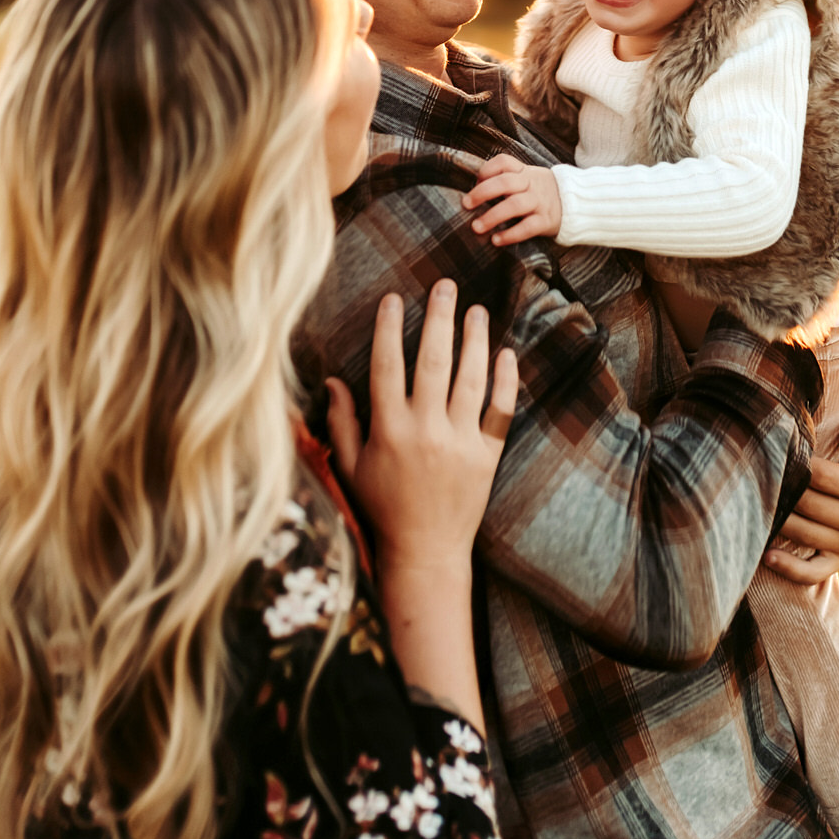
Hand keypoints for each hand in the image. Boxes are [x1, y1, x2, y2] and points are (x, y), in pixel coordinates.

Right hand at [327, 280, 518, 574]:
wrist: (425, 552)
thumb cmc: (382, 507)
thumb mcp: (351, 467)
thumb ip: (342, 422)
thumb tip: (333, 380)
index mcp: (388, 430)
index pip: (387, 365)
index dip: (389, 327)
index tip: (394, 298)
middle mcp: (424, 430)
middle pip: (433, 361)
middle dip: (438, 318)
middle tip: (445, 286)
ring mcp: (459, 442)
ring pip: (470, 379)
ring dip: (474, 340)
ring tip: (476, 311)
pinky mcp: (487, 456)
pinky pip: (500, 410)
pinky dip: (505, 380)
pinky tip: (505, 353)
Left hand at [462, 153, 563, 245]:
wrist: (575, 204)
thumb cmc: (540, 193)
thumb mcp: (528, 179)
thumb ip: (506, 180)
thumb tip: (474, 190)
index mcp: (525, 172)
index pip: (504, 162)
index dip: (487, 169)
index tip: (476, 180)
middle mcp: (532, 184)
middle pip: (505, 182)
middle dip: (482, 192)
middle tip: (466, 204)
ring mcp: (540, 202)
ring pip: (515, 205)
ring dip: (492, 216)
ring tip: (476, 227)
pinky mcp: (546, 221)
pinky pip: (528, 227)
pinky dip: (510, 234)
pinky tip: (496, 240)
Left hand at [763, 411, 838, 584]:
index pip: (827, 479)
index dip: (802, 467)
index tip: (783, 454)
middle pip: (813, 507)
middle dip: (787, 491)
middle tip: (762, 478)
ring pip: (809, 535)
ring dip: (781, 522)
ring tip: (759, 506)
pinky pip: (814, 572)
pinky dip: (790, 567)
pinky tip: (768, 556)